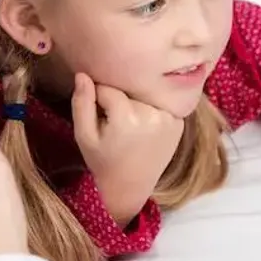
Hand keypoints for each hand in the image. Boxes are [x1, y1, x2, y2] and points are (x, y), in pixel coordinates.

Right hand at [71, 72, 183, 225]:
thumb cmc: (103, 160)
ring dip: (135, 103)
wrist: (130, 186)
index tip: (97, 115)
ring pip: (143, 95)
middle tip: (113, 122)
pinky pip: (159, 103)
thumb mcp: (84, 135)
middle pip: (128, 90)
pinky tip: (143, 127)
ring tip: (129, 125)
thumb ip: (81, 103)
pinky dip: (150, 110)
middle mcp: (153, 114)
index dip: (97, 98)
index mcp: (128, 117)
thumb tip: (82, 74)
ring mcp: (169, 118)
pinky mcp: (178, 122)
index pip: (107, 88)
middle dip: (117, 100)